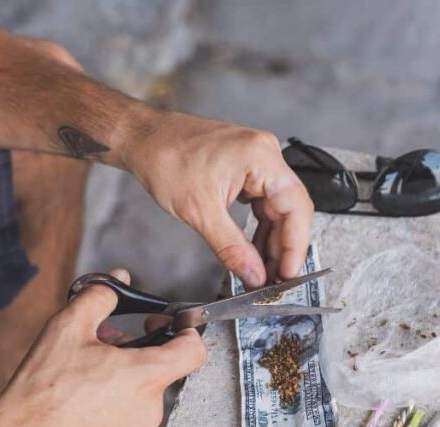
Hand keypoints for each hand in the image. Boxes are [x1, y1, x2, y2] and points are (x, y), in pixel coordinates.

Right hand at [0, 269, 206, 426]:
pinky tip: (87, 387)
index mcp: (144, 376)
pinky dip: (115, 394)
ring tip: (90, 365)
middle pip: (161, 367)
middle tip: (109, 340)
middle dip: (137, 349)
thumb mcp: (69, 328)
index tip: (166, 324)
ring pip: (143, 388)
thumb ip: (99, 296)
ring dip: (123, 372)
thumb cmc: (43, 389)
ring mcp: (138, 426)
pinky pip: (130, 409)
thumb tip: (117, 279)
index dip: (187, 331)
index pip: (193, 352)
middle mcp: (149, 408)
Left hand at [119, 111, 313, 288]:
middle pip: (290, 208)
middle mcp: (265, 154)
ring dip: (271, 240)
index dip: (295, 245)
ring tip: (263, 271)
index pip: (295, 206)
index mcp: (261, 157)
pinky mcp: (245, 167)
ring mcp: (256, 159)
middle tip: (275, 280)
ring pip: (276, 207)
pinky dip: (258, 226)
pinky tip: (253, 250)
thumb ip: (231, 248)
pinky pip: (261, 201)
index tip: (289, 274)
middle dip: (283, 247)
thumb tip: (253, 275)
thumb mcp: (199, 212)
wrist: (144, 139)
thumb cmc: (165, 159)